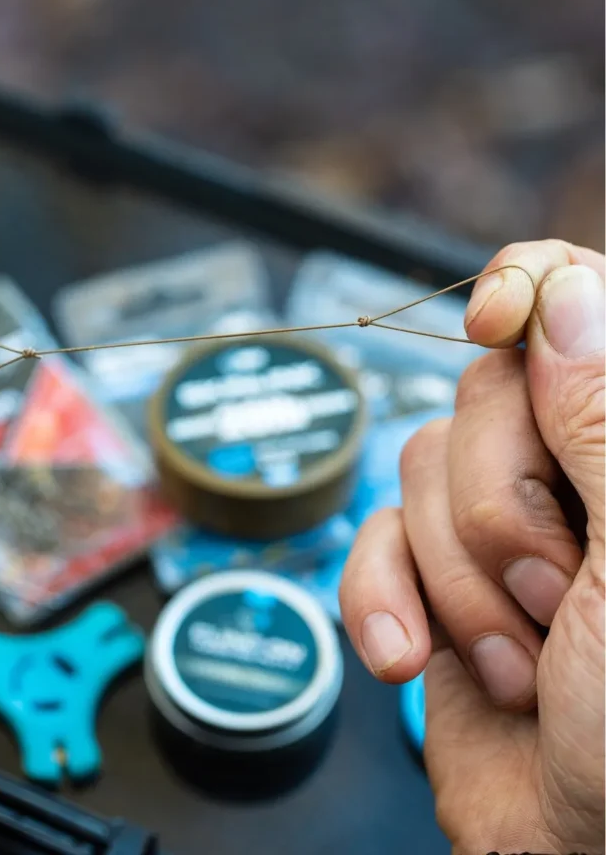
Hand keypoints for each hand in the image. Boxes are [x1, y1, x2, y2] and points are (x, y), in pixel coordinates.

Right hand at [341, 240, 604, 853]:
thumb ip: (604, 419)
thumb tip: (564, 293)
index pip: (577, 301)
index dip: (525, 292)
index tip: (492, 322)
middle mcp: (570, 469)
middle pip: (477, 390)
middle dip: (497, 508)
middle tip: (558, 594)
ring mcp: (494, 524)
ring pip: (416, 467)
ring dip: (455, 581)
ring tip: (518, 659)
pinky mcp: (431, 579)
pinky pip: (368, 541)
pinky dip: (378, 601)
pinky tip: (408, 659)